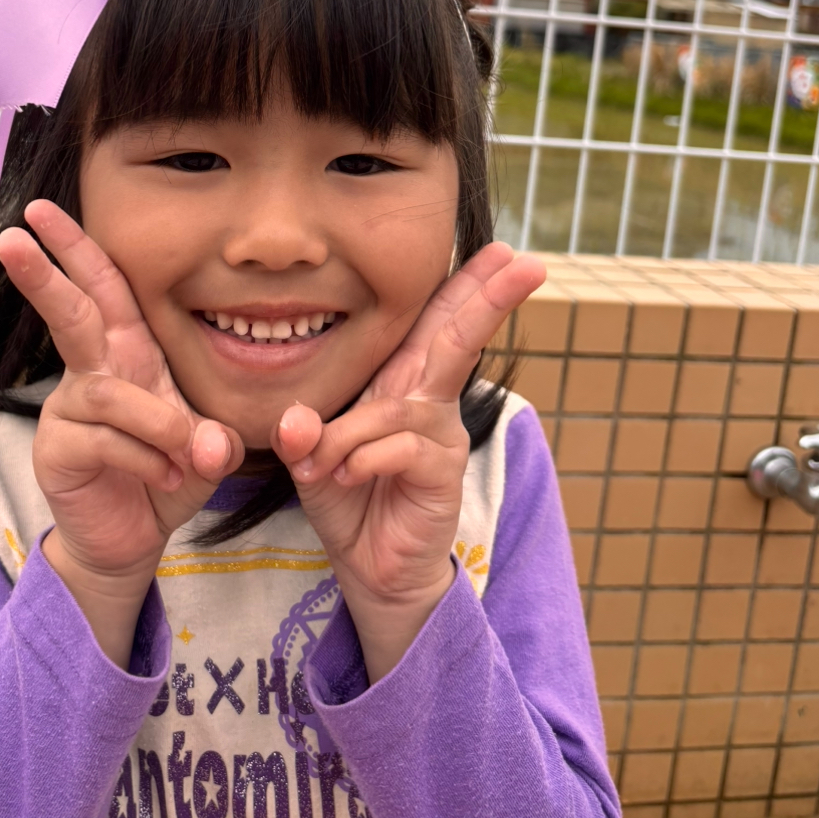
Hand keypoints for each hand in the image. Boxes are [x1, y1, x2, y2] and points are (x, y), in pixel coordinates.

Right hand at [0, 201, 242, 664]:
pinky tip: (168, 478)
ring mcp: (69, 411)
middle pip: (70, 314)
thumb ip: (213, 437)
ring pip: (109, 395)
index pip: (103, 289)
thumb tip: (212, 444)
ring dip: (158, 423)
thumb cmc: (168, 473)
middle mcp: (93, 372)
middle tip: (14, 235)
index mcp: (127, 352)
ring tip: (186, 454)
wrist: (135, 538)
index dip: (76, 247)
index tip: (43, 209)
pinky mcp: (59, 451)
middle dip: (45, 272)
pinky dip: (147, 460)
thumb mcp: (205, 447)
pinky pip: (107, 442)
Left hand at [273, 243, 544, 679]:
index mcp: (402, 384)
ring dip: (350, 433)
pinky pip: (399, 448)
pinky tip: (345, 475)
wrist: (370, 567)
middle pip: (457, 339)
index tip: (499, 250)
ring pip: (396, 406)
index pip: (432, 324)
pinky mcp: (441, 474)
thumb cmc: (347, 498)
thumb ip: (304, 434)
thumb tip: (294, 421)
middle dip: (487, 297)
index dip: (464, 286)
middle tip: (523, 261)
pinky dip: (361, 459)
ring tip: (324, 463)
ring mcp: (441, 436)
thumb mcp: (313, 459)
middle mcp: (429, 402)